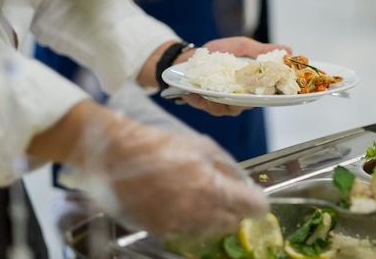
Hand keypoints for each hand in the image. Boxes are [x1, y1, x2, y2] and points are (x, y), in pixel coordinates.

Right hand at [29, 101, 267, 236]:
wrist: (118, 154)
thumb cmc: (160, 144)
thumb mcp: (202, 146)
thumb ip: (227, 167)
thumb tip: (244, 183)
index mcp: (212, 187)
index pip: (252, 207)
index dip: (257, 203)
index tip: (256, 200)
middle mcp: (198, 211)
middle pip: (232, 223)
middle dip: (235, 210)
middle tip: (227, 196)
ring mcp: (178, 223)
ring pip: (210, 230)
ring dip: (212, 216)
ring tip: (198, 196)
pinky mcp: (160, 229)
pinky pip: (186, 230)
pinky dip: (189, 220)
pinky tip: (179, 202)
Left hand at [174, 36, 291, 114]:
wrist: (190, 58)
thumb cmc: (220, 52)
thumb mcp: (243, 46)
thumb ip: (263, 50)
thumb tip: (289, 50)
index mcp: (254, 84)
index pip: (271, 93)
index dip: (279, 92)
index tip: (283, 87)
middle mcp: (243, 97)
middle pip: (254, 103)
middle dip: (255, 97)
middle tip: (252, 86)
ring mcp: (227, 103)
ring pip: (235, 108)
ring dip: (231, 99)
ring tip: (226, 88)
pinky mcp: (210, 106)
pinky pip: (214, 107)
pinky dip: (210, 100)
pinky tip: (202, 93)